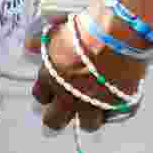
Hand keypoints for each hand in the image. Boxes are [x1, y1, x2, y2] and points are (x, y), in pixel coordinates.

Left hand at [26, 15, 147, 131]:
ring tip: (92, 105)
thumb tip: (31, 45)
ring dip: (88, 116)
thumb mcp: (59, 30)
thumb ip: (44, 42)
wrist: (120, 33)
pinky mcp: (119, 105)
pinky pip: (114, 115)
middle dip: (57, 115)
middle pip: (54, 121)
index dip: (45, 92)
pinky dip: (115, 108)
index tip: (50, 88)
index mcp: (51, 78)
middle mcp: (69, 96)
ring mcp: (95, 103)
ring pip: (87, 125)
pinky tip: (115, 98)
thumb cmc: (89, 28)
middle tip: (65, 106)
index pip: (40, 95)